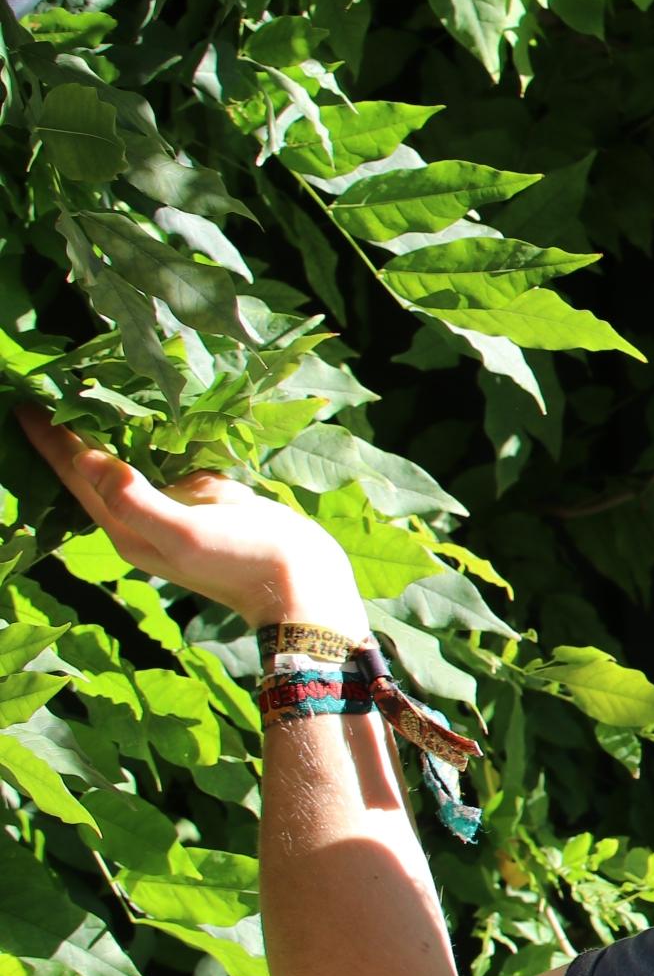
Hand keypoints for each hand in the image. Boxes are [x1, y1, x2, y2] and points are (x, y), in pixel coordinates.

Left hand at [12, 405, 368, 635]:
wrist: (303, 583)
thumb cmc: (244, 560)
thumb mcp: (185, 532)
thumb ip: (133, 499)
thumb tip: (85, 459)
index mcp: (128, 529)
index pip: (76, 478)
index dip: (51, 443)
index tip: (25, 406)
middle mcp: (144, 519)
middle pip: (94, 472)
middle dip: (71, 435)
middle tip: (50, 392)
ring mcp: (175, 510)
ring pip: (132, 466)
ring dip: (111, 433)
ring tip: (91, 395)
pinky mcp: (206, 501)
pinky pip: (170, 464)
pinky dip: (155, 440)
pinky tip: (149, 417)